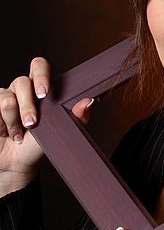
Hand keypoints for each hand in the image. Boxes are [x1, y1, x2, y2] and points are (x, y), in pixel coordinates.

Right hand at [0, 57, 92, 195]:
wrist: (15, 163)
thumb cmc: (37, 145)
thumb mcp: (58, 132)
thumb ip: (75, 117)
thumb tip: (88, 101)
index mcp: (39, 88)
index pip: (39, 66)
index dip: (41, 74)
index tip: (44, 93)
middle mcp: (20, 89)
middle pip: (22, 82)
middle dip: (27, 106)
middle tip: (32, 124)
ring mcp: (3, 97)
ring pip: (6, 98)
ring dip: (13, 121)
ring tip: (18, 135)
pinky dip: (1, 126)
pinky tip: (4, 134)